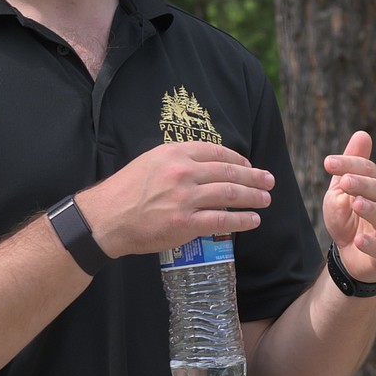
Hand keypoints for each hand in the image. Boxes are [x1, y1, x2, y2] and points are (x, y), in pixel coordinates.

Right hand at [77, 141, 273, 258]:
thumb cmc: (125, 191)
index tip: (249, 166)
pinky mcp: (185, 224)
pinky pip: (222, 220)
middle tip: (269, 180)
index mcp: (174, 153)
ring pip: (230, 195)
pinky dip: (241, 220)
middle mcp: (182, 172)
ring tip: (266, 199)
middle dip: (254, 177)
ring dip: (253, 197)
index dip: (239, 159)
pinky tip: (253, 220)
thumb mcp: (150, 162)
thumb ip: (177, 160)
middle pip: (229, 172)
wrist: (106, 217)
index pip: (217, 152)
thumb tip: (204, 166)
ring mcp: (185, 198)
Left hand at [322, 130, 375, 281]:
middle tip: (345, 181)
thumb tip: (362, 133)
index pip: (367, 170)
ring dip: (371, 209)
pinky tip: (360, 239)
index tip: (327, 163)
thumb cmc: (349, 219)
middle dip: (362, 184)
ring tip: (356, 204)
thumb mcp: (343, 191)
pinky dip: (372, 244)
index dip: (349, 165)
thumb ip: (350, 166)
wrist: (353, 256)